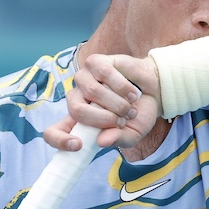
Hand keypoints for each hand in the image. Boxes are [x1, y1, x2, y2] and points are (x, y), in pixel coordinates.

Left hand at [44, 53, 161, 151]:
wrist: (155, 91)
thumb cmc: (139, 114)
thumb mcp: (132, 134)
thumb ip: (118, 139)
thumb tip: (101, 141)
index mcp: (79, 122)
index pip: (53, 133)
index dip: (59, 140)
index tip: (79, 145)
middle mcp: (77, 99)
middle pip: (76, 110)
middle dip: (104, 118)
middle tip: (123, 120)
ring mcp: (84, 79)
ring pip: (92, 91)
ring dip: (118, 102)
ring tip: (130, 106)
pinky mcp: (95, 62)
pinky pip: (104, 73)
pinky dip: (122, 85)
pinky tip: (131, 92)